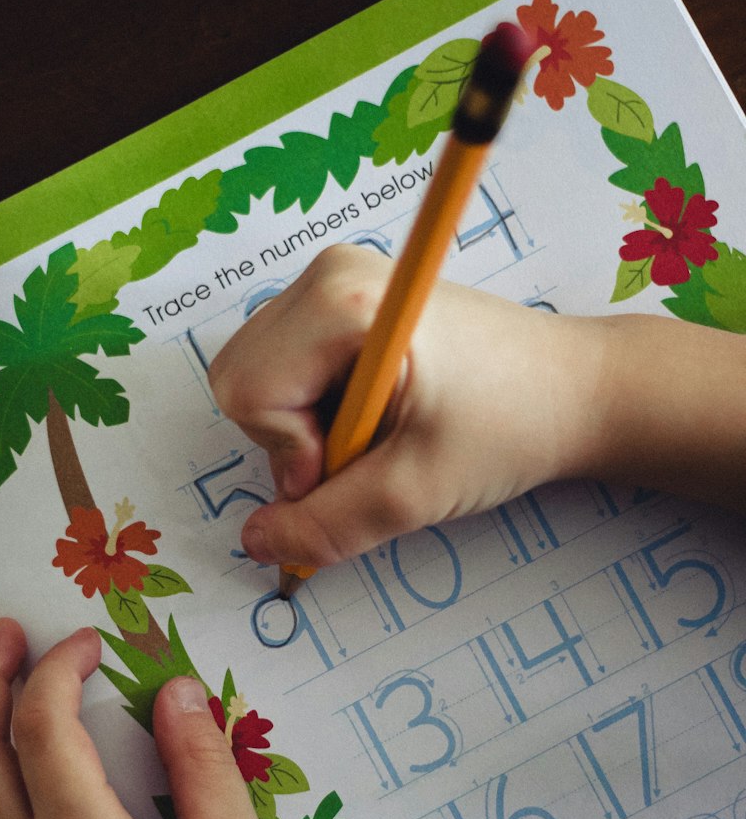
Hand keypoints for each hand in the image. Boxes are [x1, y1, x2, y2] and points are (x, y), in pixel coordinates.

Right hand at [209, 244, 603, 565]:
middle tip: (367, 450)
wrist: (576, 391)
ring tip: (380, 432)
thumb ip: (327, 525)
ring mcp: (334, 282)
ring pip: (259, 376)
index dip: (289, 450)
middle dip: (290, 438)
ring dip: (305, 427)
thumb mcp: (414, 492)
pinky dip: (318, 410)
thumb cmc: (511, 424)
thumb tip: (259, 543)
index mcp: (342, 300)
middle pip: (242, 378)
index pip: (247, 390)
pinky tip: (377, 415)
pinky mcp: (346, 301)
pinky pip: (288, 368)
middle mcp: (327, 275)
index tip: (354, 462)